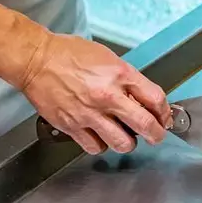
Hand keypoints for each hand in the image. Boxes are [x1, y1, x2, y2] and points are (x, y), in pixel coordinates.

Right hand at [21, 34, 172, 154]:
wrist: (36, 60)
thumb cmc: (70, 55)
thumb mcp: (109, 58)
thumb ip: (129, 80)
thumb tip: (146, 100)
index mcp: (120, 75)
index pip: (156, 99)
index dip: (165, 112)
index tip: (164, 117)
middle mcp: (107, 96)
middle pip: (145, 125)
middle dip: (156, 135)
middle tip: (156, 136)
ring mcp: (89, 113)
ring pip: (122, 143)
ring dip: (128, 142)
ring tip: (124, 135)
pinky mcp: (72, 126)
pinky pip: (96, 147)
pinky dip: (101, 145)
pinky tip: (100, 135)